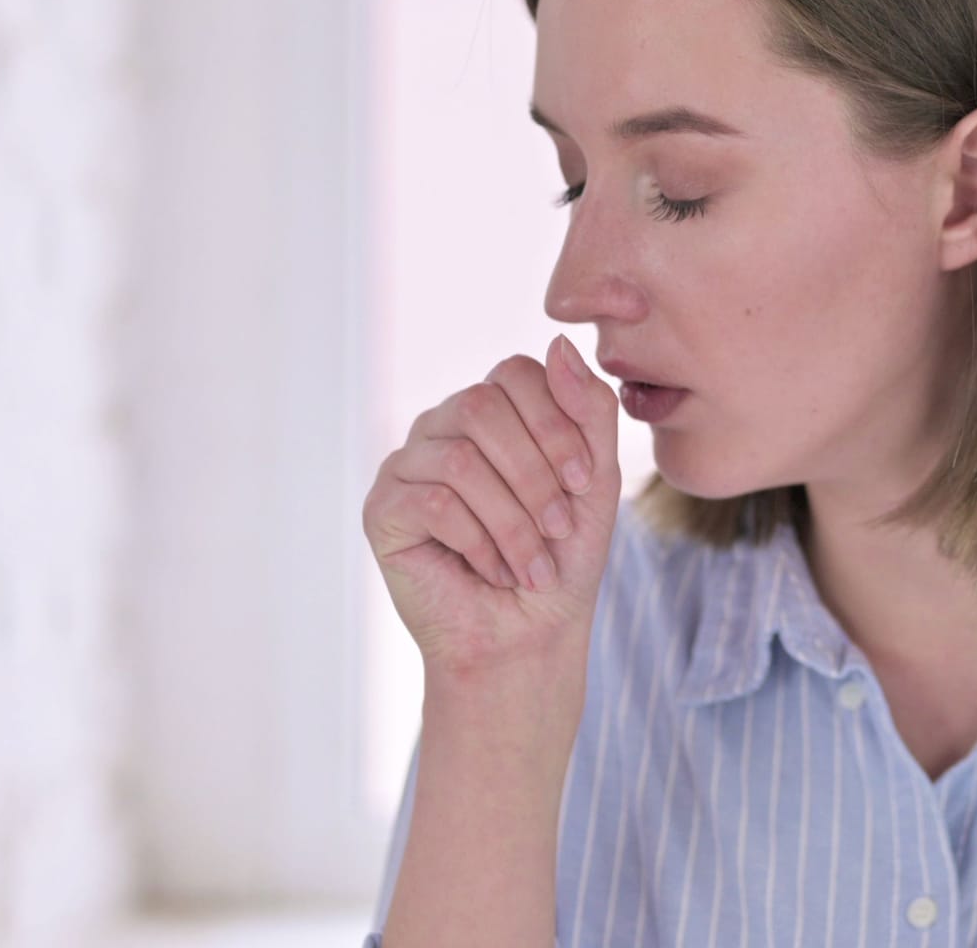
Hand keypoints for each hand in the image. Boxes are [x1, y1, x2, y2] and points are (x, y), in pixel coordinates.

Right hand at [362, 334, 621, 677]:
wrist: (529, 633)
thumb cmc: (563, 554)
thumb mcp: (595, 477)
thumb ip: (588, 409)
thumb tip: (558, 342)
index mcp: (494, 409)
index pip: (518, 372)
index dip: (557, 424)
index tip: (586, 483)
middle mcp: (442, 426)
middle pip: (482, 407)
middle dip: (535, 475)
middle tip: (558, 529)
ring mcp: (407, 464)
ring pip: (461, 460)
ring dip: (512, 521)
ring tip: (530, 565)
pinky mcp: (382, 509)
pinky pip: (433, 502)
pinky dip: (479, 543)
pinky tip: (492, 571)